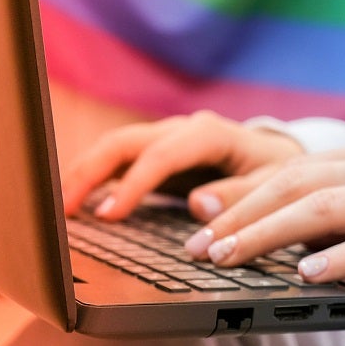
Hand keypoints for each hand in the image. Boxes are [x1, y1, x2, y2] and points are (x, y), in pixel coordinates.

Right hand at [61, 110, 304, 220]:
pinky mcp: (159, 156)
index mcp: (211, 134)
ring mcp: (168, 140)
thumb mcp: (277, 186)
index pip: (161, 154)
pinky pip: (119, 162)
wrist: (285, 161)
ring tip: (59, 208)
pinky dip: (94, 178)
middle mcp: (183, 130)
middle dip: (89, 171)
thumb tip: (199, 203)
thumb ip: (242, 195)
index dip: (132, 184)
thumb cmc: (283, 175)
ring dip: (83, 173)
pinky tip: (76, 203)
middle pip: (125, 142)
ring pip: (115, 148)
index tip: (109, 215)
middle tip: (62, 210)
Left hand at [183, 135, 344, 282]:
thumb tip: (300, 226)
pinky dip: (340, 257)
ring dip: (269, 233)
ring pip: (324, 207)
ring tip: (230, 256)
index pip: (295, 169)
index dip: (245, 193)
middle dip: (240, 214)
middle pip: (297, 184)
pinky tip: (308, 273)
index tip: (202, 215)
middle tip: (198, 244)